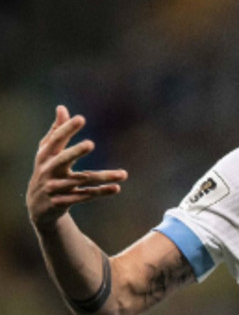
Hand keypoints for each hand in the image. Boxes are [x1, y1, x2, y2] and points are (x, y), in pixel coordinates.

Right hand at [26, 106, 127, 230]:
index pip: (56, 140)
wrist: (38, 206)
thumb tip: (61, 108)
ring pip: (82, 180)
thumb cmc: (47, 170)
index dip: (67, 129)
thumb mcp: (48, 152)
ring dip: (104, 177)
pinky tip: (116, 188)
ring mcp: (55, 188)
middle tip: (90, 143)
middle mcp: (48, 170)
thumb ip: (56, 131)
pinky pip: (84, 196)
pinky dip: (100, 192)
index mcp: (45, 156)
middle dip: (75, 152)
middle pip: (63, 160)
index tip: (81, 118)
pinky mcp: (62, 202)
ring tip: (124, 174)